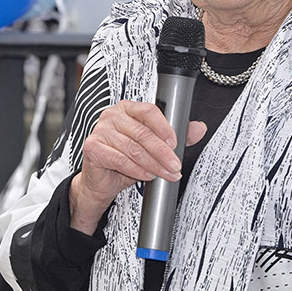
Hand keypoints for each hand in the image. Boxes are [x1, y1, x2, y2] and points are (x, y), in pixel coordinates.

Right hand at [70, 100, 205, 234]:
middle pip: (142, 132)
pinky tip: (146, 175)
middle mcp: (112, 116)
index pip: (148, 111)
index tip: (175, 142)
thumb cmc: (125, 160)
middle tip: (175, 165)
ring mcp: (100, 131)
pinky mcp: (93, 148)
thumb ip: (175, 137)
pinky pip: (120, 159)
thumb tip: (198, 128)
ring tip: (164, 173)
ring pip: (133, 148)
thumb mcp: (152, 148)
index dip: (164, 127)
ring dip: (152, 164)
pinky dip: (136, 169)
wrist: (103, 181)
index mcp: (127, 109)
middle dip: (163, 152)